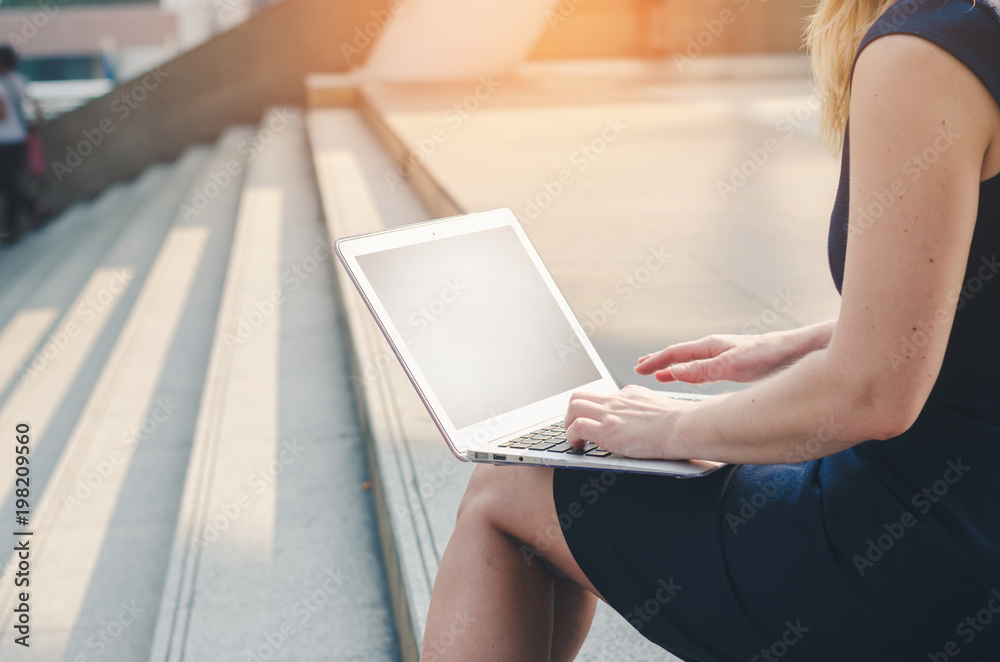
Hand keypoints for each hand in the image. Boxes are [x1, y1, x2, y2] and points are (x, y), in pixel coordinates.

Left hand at [564, 385, 691, 458]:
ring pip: (573, 407)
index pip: (602, 397)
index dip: (592, 410)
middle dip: (571, 413)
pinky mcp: (608, 430)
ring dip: (567, 424)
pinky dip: (571, 436)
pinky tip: (579, 447)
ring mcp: (610, 413)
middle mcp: (617, 400)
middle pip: (580, 396)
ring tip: (573, 439)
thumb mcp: (659, 408)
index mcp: (630, 394)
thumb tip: (645, 424)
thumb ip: (645, 412)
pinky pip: (576, 427)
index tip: (593, 421)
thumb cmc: (681, 424)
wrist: (684, 426)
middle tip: (574, 428)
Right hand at [634, 333, 798, 384]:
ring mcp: (722, 356)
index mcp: (710, 346)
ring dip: (672, 367)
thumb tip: (673, 372)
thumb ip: (702, 370)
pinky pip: (702, 369)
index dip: (655, 361)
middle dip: (659, 361)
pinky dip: (688, 373)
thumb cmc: (766, 355)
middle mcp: (713, 349)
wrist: (794, 352)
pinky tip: (689, 378)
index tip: (639, 369)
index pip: (675, 353)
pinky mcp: (732, 366)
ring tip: (658, 373)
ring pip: (689, 362)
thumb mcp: (731, 366)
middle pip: (679, 354)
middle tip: (641, 367)